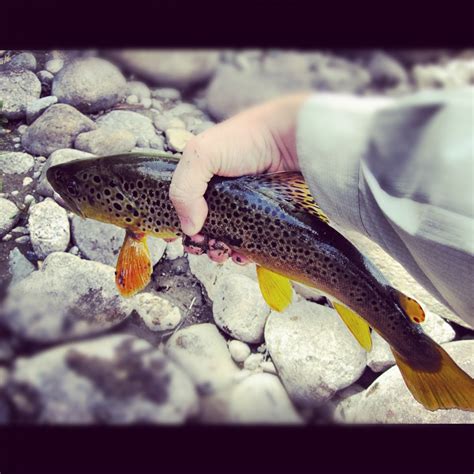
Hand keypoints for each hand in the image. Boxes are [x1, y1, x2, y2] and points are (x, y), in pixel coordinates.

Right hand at [170, 92, 310, 262]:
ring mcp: (243, 207)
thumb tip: (189, 229)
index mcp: (202, 178)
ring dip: (219, 251)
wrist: (291, 140)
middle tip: (206, 247)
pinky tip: (243, 255)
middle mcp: (221, 194)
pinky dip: (243, 253)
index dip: (178, 224)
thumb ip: (184, 189)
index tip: (177, 240)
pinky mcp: (263, 218)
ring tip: (223, 252)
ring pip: (225, 238)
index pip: (183, 207)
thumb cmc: (246, 140)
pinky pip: (250, 242)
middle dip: (200, 243)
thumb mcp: (202, 155)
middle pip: (203, 227)